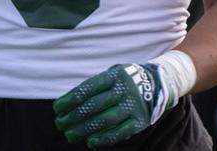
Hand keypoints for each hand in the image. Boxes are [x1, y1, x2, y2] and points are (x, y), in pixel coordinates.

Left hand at [54, 63, 169, 147]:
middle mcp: (124, 90)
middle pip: (94, 105)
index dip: (70, 100)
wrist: (159, 83)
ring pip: (106, 119)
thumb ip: (95, 86)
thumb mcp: (112, 74)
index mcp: (114, 76)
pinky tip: (91, 142)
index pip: (88, 89)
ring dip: (85, 129)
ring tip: (70, 135)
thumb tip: (69, 103)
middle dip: (74, 116)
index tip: (57, 109)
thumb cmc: (125, 80)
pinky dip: (105, 138)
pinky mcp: (141, 121)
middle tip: (60, 124)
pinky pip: (121, 131)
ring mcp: (134, 106)